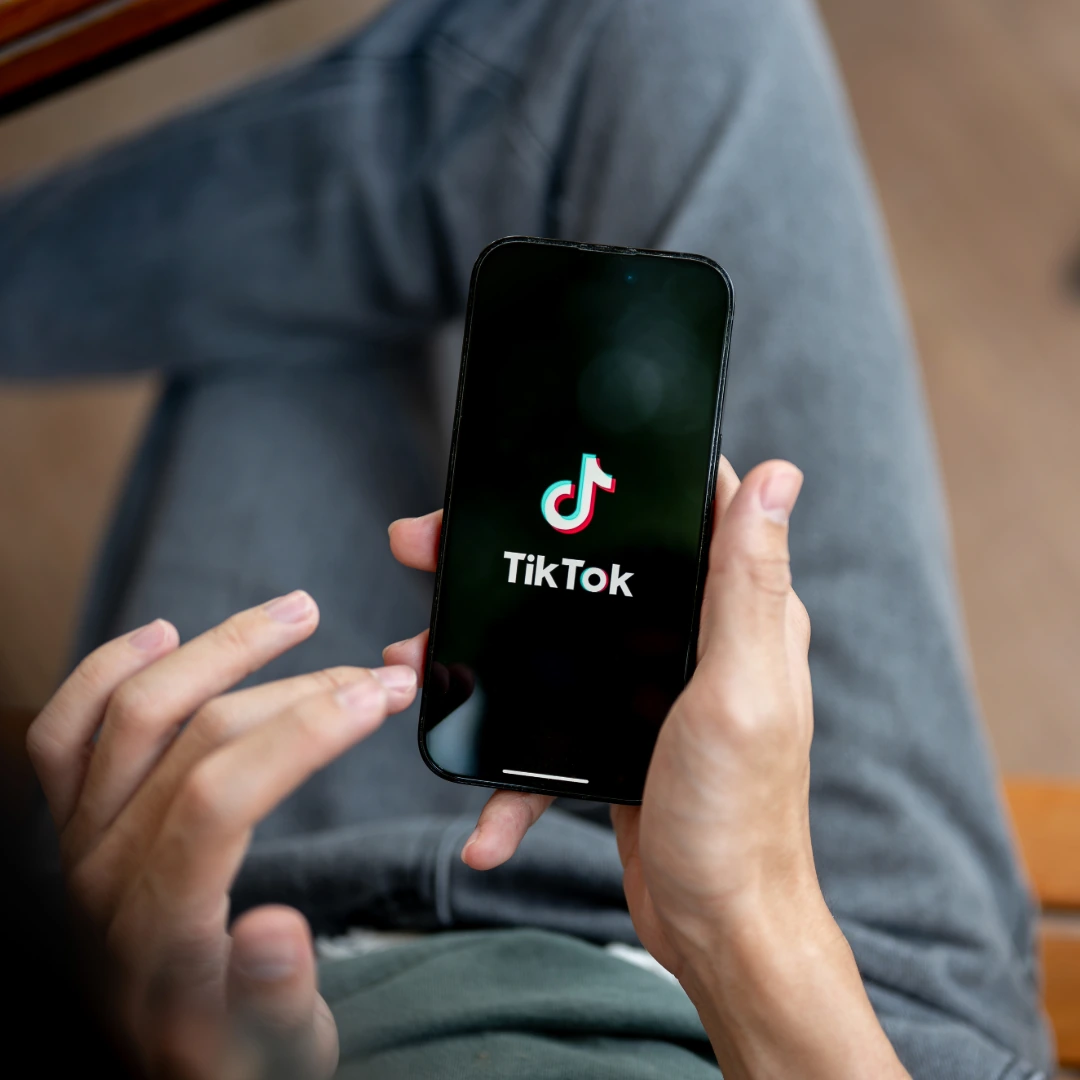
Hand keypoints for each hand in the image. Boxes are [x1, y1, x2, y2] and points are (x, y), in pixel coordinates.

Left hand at [25, 592, 417, 1078]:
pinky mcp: (75, 825)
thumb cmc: (231, 1060)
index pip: (220, 799)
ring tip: (297, 612)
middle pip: (196, 743)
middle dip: (303, 692)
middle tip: (381, 676)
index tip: (382, 695)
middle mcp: (101, 877)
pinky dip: (107, 671)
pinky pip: (65, 733)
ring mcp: (79, 844)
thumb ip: (273, 1004)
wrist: (171, 1064)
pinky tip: (163, 634)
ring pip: (131, 713)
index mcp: (154, 934)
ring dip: (220, 649)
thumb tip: (277, 929)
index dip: (306, 732)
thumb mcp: (275, 1058)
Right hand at [389, 460, 908, 1077]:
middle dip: (515, 559)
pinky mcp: (621, 735)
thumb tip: (777, 475)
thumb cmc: (739, 821)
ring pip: (559, 640)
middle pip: (598, 571)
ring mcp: (654, 688)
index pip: (683, 514)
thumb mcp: (742, 692)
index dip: (620, 478)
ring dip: (490, 648)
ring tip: (422, 660)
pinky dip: (512, 755)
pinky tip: (485, 805)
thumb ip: (749, 586)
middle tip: (433, 550)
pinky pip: (553, 720)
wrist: (717, 930)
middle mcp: (698, 641)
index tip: (551, 461)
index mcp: (739, 615)